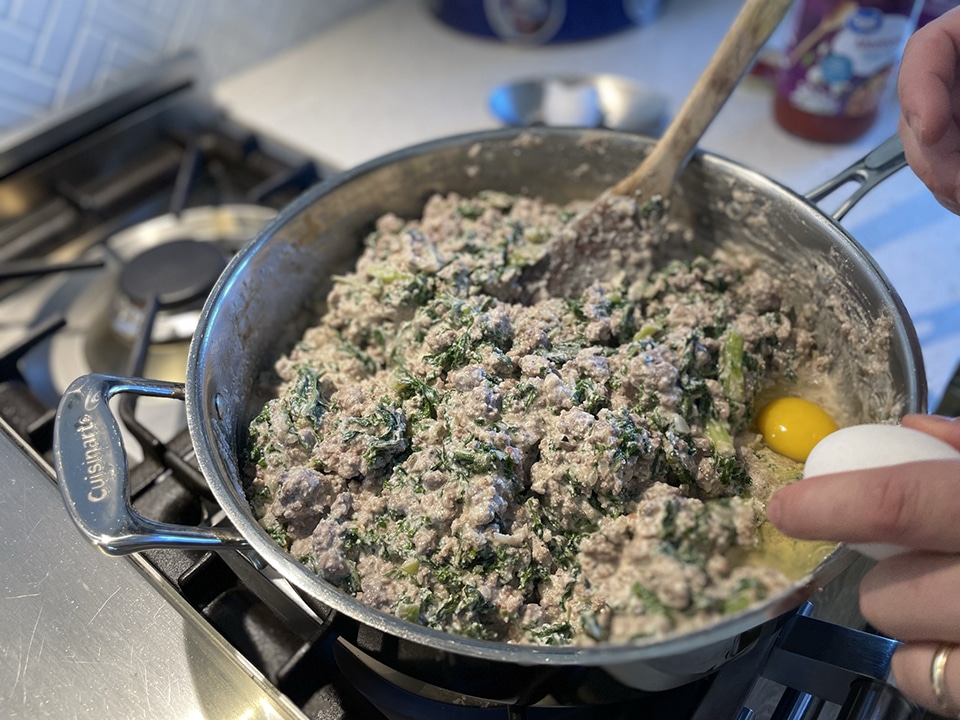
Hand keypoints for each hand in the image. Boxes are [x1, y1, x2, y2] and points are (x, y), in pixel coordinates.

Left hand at [767, 414, 959, 714]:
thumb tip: (912, 426)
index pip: (902, 505)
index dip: (831, 505)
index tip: (785, 508)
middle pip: (886, 595)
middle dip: (882, 574)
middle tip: (913, 559)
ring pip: (897, 641)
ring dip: (907, 617)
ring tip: (949, 598)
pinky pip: (925, 683)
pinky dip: (926, 663)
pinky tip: (955, 638)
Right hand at [897, 7, 959, 214]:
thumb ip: (951, 86)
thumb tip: (928, 131)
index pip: (927, 49)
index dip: (919, 91)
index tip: (932, 130)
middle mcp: (957, 72)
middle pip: (921, 108)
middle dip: (931, 153)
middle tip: (953, 186)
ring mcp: (957, 108)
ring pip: (927, 144)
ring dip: (937, 176)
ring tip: (958, 198)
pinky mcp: (958, 140)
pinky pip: (944, 162)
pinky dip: (948, 186)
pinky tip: (957, 199)